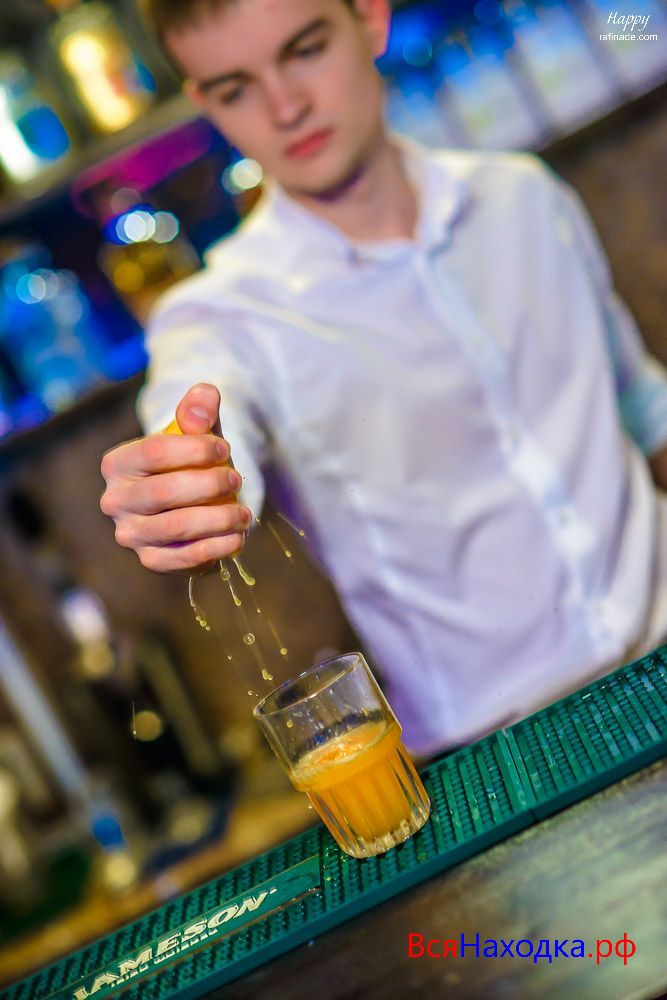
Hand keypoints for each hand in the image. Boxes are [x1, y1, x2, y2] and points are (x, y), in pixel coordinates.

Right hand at [100, 383, 250, 572]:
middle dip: (209, 485)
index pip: (153, 452)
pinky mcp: (151, 560)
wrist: (191, 504)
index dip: (195, 450)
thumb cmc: (191, 463)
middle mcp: (115, 500)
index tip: (225, 450)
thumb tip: (206, 394)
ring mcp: (130, 534)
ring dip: (217, 519)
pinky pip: (183, 558)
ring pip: (175, 527)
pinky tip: (238, 537)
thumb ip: (199, 411)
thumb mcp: (196, 434)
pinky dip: (215, 548)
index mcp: (117, 463)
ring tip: (244, 513)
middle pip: (163, 492)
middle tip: (237, 480)